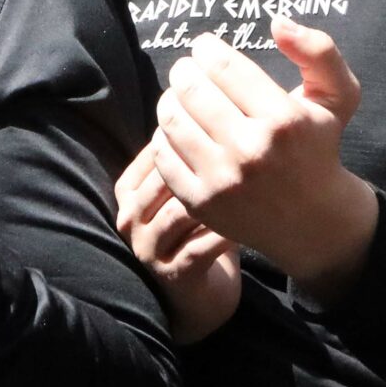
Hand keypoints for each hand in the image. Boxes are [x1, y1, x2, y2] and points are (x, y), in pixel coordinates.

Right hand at [114, 142, 241, 343]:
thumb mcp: (191, 187)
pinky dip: (227, 232)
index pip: (158, 147)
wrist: (201, 292)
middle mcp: (131, 216)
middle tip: (252, 152)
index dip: (198, 133)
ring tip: (255, 187)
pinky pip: (200, 246)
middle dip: (211, 161)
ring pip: (181, 211)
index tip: (239, 125)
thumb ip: (194, 148)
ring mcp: (148, 248)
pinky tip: (252, 223)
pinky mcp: (173, 274)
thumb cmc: (200, 229)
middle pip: (166, 175)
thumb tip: (222, 94)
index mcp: (130, 187)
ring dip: (220, 199)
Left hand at [150, 19, 375, 296]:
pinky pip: (162, 155)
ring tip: (180, 95)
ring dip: (170, 99)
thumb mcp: (338, 95)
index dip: (205, 48)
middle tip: (187, 69)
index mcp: (284, 119)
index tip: (205, 47)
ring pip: (171, 120)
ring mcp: (223, 180)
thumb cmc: (319, 146)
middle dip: (183, 70)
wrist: (312, 218)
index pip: (221, 65)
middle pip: (191, 89)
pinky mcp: (200, 203)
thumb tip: (278, 22)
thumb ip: (319, 51)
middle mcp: (252, 150)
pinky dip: (163, 136)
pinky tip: (179, 129)